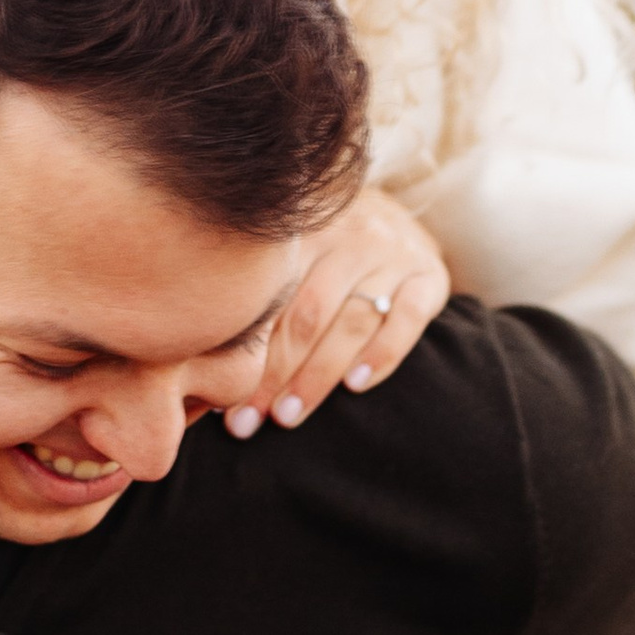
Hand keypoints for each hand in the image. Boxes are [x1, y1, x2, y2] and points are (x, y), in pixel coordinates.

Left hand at [228, 188, 449, 437]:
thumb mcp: (293, 253)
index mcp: (304, 230)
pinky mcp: (430, 274)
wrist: (398, 213)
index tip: (223, 401)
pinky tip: (355, 385)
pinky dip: (381, 355)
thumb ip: (261, 293)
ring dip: (317, 376)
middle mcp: (349, 235)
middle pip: (307, 314)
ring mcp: (392, 253)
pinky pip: (406, 320)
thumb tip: (204, 362)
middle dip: (275, 374)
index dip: (247, 354)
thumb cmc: (326, 248)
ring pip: (351, 322)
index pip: (272, 299)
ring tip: (288, 415)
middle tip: (249, 420)